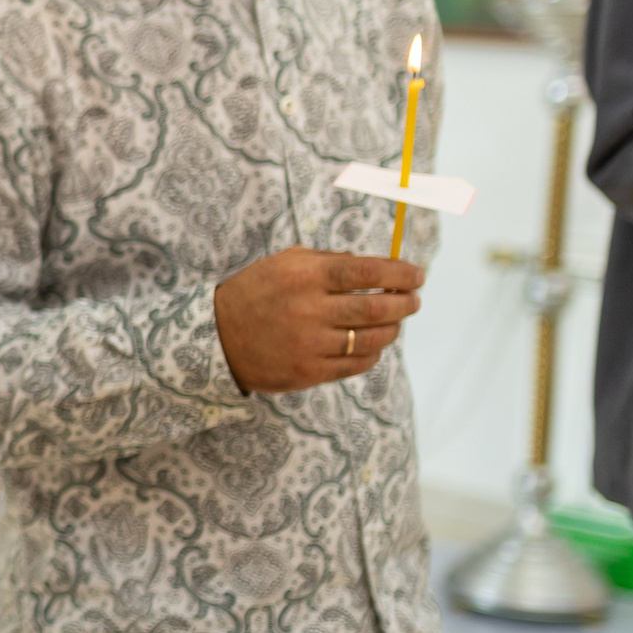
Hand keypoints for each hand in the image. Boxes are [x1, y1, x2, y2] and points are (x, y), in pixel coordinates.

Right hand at [213, 247, 424, 394]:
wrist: (215, 338)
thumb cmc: (256, 293)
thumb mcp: (284, 263)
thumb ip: (329, 260)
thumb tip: (379, 267)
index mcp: (304, 275)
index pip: (368, 271)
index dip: (400, 272)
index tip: (417, 274)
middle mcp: (308, 309)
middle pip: (377, 306)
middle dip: (405, 302)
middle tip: (414, 299)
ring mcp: (309, 344)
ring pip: (373, 338)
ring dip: (393, 328)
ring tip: (395, 322)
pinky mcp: (309, 372)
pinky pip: (357, 363)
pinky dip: (373, 352)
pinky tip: (372, 343)